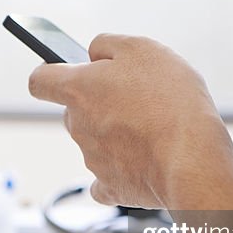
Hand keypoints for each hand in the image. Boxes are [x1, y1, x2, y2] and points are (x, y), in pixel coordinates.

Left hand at [28, 34, 232, 209]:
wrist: (193, 158)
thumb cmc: (171, 99)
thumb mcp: (142, 49)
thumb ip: (108, 45)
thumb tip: (93, 53)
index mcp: (78, 89)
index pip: (39, 81)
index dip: (48, 74)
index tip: (60, 72)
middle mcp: (77, 125)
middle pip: (74, 111)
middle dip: (97, 103)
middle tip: (136, 98)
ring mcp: (92, 159)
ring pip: (95, 141)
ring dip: (116, 134)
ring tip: (154, 127)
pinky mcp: (110, 187)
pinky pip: (108, 176)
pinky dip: (122, 169)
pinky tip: (145, 160)